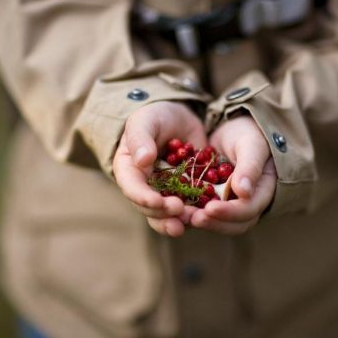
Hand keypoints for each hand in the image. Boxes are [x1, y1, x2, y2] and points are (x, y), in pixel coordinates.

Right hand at [113, 101, 205, 236]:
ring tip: (193, 220)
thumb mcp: (146, 120)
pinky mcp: (185, 195)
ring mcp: (165, 194)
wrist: (179, 119)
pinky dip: (197, 213)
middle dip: (164, 213)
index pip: (132, 188)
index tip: (157, 202)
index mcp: (129, 171)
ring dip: (179, 220)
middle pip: (150, 208)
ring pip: (168, 215)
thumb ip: (140, 138)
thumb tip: (142, 161)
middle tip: (180, 210)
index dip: (143, 198)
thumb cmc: (156, 116)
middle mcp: (144, 188)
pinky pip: (190, 209)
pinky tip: (208, 214)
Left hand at [190, 115, 276, 234]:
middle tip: (192, 218)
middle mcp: (248, 204)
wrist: (235, 128)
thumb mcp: (252, 145)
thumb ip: (250, 167)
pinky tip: (173, 206)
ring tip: (180, 215)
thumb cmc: (250, 133)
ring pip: (217, 222)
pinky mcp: (213, 200)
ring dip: (199, 220)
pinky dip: (190, 211)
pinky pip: (202, 210)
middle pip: (233, 224)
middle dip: (213, 222)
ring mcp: (230, 204)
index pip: (248, 210)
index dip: (230, 212)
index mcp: (262, 192)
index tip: (210, 208)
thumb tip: (243, 192)